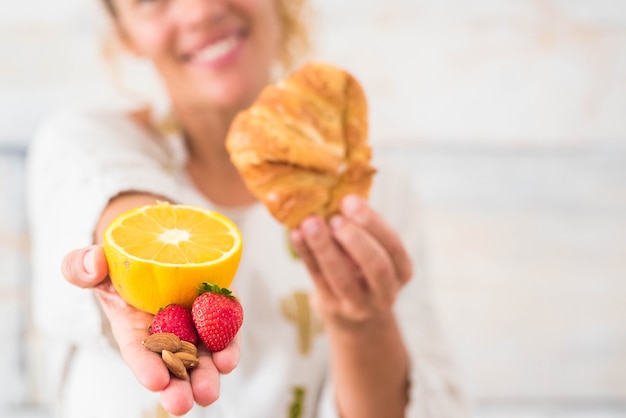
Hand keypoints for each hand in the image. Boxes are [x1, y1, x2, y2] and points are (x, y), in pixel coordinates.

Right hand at [61, 246, 238, 415]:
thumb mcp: (94, 260)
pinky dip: (228, 346)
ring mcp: (195, 326)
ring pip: (202, 358)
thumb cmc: (122, 260)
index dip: (145, 367)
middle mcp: (167, 334)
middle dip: (179, 387)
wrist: (160, 246)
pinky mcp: (218, 312)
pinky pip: (225, 333)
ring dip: (208, 375)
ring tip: (209, 388)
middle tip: (182, 403)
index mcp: (133, 328)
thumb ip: (81, 266)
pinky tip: (228, 357)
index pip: (138, 352)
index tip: (155, 380)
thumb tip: (94, 266)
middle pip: (174, 366)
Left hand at [289, 195, 412, 326]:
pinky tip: (296, 234)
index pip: (393, 246)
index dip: (373, 223)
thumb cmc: (362, 266)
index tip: (350, 200)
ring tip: (310, 223)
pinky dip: (306, 255)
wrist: (351, 310)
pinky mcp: (331, 306)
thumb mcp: (373, 249)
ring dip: (325, 248)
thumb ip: (362, 227)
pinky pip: (317, 278)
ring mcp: (358, 304)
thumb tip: (338, 191)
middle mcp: (385, 291)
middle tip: (335, 218)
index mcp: (401, 270)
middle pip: (376, 266)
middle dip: (355, 239)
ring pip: (342, 278)